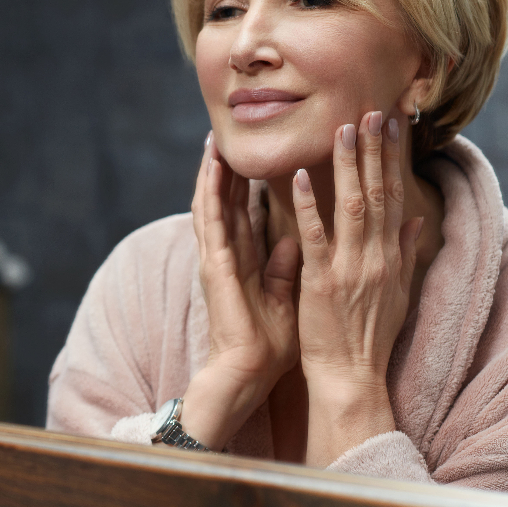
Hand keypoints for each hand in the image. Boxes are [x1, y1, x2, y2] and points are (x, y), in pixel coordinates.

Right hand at [180, 133, 301, 449]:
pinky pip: (211, 221)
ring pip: (212, 204)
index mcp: (245, 261)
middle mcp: (228, 254)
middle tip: (224, 135)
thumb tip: (296, 241)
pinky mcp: (214, 264)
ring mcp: (217, 257)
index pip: (245, 212)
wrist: (250, 371)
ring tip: (213, 141)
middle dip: (225, 169)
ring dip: (211, 172)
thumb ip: (286, 269)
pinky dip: (211, 193)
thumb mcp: (286, 297)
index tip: (250, 154)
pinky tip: (212, 169)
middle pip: (226, 201)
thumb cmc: (268, 343)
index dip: (246, 183)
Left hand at [292, 112, 422, 465]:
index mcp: (392, 257)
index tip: (392, 126)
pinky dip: (307, 206)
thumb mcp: (399, 294)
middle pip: (378, 192)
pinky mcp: (322, 282)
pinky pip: (314, 237)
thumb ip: (406, 252)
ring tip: (342, 129)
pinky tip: (297, 178)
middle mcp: (377, 257)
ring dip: (347, 166)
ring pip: (351, 206)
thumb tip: (419, 218)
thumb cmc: (371, 339)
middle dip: (374, 150)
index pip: (396, 197)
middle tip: (371, 110)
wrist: (353, 378)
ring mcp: (351, 268)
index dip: (393, 159)